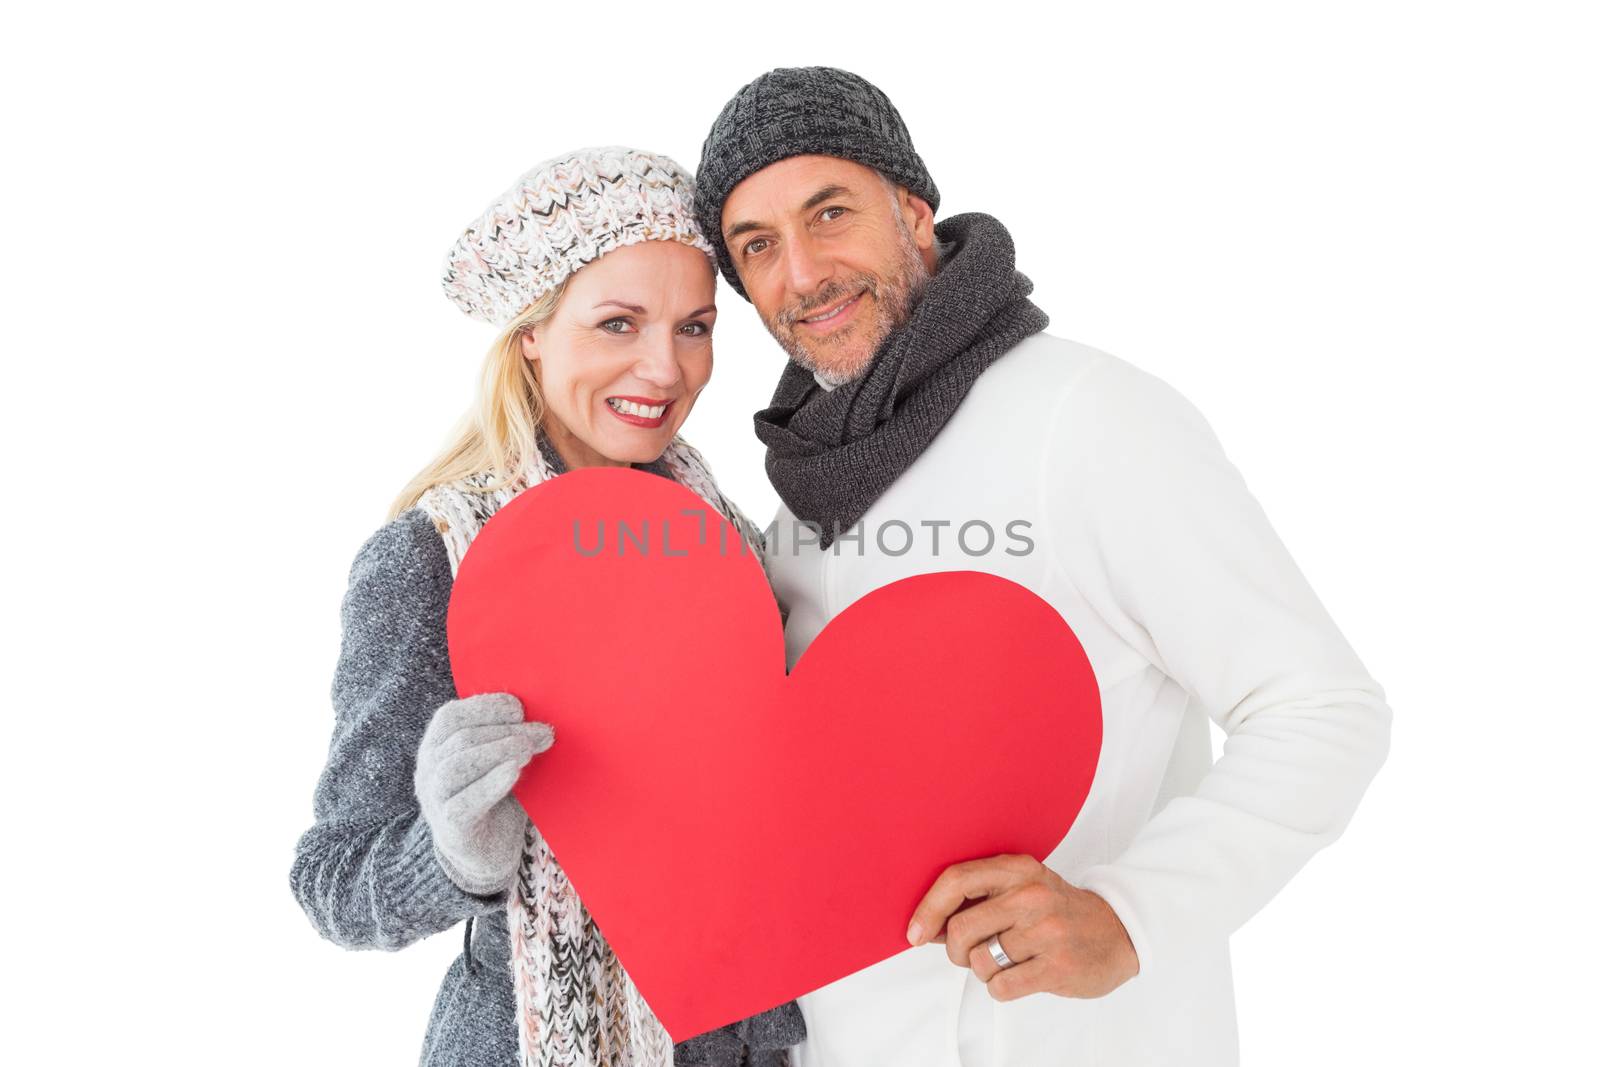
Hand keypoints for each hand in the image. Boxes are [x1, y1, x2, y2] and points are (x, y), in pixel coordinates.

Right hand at [414, 692, 553, 894]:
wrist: (486, 854)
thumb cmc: (495, 799)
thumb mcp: (498, 762)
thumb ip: (508, 739)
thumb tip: (539, 719)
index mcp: (436, 748)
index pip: (449, 717)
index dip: (483, 707)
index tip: (519, 708)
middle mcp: (428, 772)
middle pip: (461, 740)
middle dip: (505, 731)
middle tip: (542, 732)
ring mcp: (435, 801)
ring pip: (456, 766)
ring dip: (497, 751)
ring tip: (528, 750)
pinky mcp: (451, 829)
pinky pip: (464, 803)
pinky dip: (491, 783)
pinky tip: (514, 771)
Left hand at [905, 854, 1138, 1000]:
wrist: (1118, 932)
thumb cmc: (1058, 911)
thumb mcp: (1023, 888)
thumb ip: (979, 900)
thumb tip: (925, 926)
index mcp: (1018, 869)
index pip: (957, 880)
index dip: (928, 910)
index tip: (914, 933)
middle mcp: (1032, 895)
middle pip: (961, 928)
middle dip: (956, 950)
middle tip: (971, 953)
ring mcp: (1047, 931)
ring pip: (980, 961)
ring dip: (984, 970)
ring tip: (1007, 961)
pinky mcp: (1057, 966)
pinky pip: (1001, 986)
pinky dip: (1001, 987)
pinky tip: (1020, 976)